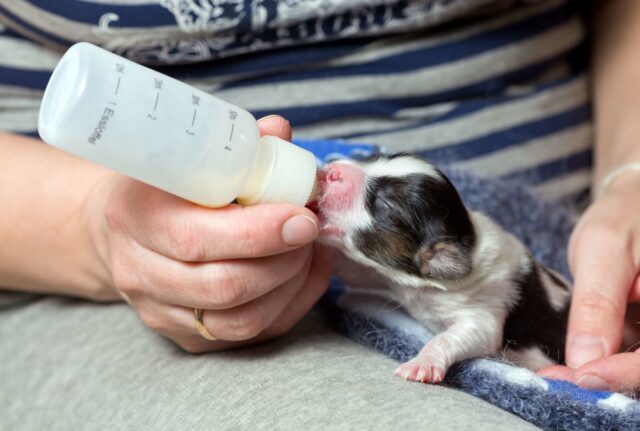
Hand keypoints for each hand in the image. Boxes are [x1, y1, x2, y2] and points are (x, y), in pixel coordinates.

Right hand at [86, 115, 334, 351]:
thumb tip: (280, 132)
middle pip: (224, 287)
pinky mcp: (184, 337)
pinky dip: (290, 305)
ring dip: (291, 286)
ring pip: (240, 321)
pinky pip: (249, 336)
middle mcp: (140, 272)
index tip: (302, 217)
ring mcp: (160, 311)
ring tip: (308, 251)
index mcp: (135, 216)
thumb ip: (234, 145)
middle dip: (284, 261)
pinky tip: (304, 275)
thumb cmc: (160, 186)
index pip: (197, 240)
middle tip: (309, 231)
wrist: (118, 230)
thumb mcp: (183, 154)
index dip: (259, 233)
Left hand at [538, 173, 639, 392]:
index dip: (624, 373)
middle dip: (609, 381)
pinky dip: (608, 365)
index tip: (580, 375)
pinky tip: (576, 365)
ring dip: (605, 377)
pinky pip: (637, 356)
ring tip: (560, 376)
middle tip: (558, 381)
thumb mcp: (604, 251)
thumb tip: (584, 361)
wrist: (636, 202)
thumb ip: (598, 305)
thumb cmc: (626, 215)